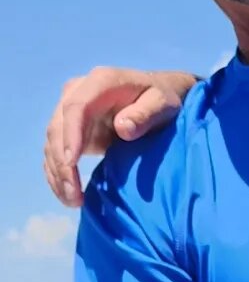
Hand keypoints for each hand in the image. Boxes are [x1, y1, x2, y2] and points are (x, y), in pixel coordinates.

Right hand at [44, 67, 196, 206]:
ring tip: (73, 200)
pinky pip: (55, 152)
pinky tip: (68, 195)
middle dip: (62, 163)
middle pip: (58, 128)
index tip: (72, 162)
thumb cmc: (161, 99)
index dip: (71, 134)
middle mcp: (77, 92)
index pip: (76, 107)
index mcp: (100, 81)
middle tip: (74, 193)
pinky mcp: (68, 129)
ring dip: (58, 173)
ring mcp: (68, 111)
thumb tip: (123, 127)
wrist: (155, 97)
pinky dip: (58, 174)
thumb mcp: (163, 104)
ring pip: (52, 143)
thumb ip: (146, 114)